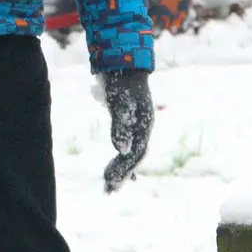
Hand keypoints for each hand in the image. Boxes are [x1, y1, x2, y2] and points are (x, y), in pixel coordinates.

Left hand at [101, 69, 153, 191]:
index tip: (109, 182)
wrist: (124, 60)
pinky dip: (122, 159)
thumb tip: (121, 149)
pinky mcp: (132, 122)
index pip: (134, 155)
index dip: (122, 170)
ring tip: (109, 185)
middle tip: (108, 190)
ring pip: (131, 153)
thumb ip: (120, 125)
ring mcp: (139, 125)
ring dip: (121, 169)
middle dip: (121, 174)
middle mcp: (144, 127)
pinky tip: (116, 167)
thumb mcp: (118, 102)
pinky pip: (128, 146)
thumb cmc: (120, 81)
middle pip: (134, 157)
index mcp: (144, 125)